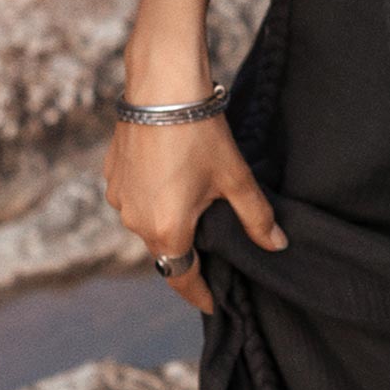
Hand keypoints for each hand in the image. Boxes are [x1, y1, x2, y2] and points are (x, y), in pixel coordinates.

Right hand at [102, 112, 286, 313]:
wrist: (162, 86)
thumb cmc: (201, 133)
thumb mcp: (236, 177)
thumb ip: (257, 218)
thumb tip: (277, 246)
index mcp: (167, 232)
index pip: (183, 279)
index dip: (200, 294)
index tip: (214, 304)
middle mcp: (136, 223)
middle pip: (167, 250)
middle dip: (189, 251)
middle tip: (214, 246)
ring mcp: (120, 199)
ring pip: (148, 223)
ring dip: (169, 220)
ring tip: (194, 202)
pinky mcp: (112, 176)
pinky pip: (134, 199)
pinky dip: (152, 196)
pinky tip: (171, 176)